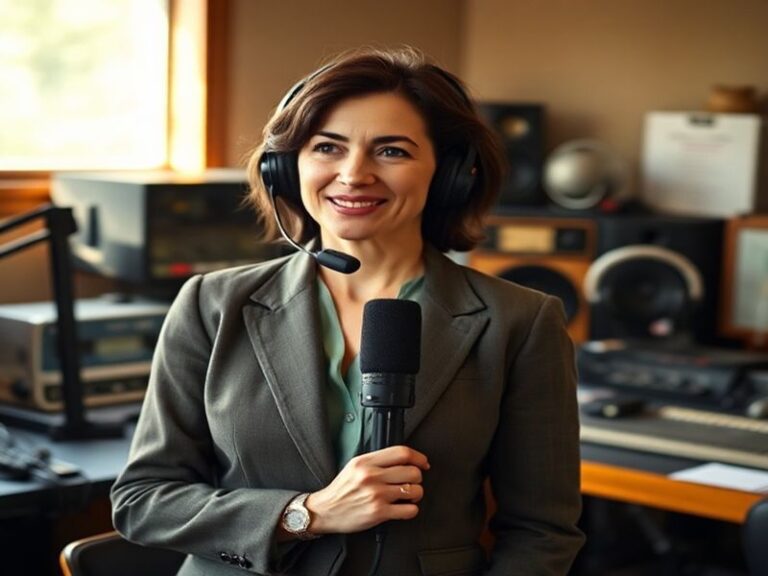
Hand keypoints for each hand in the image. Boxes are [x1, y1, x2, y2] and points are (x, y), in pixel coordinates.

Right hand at [305, 445, 429, 533]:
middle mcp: (372, 476)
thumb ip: (376, 460)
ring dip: (416, 494)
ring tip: (409, 495)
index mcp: (366, 462)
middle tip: (413, 481)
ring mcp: (376, 495)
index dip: (418, 457)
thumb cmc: (341, 490)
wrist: (324, 511)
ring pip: (414, 490)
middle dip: (418, 477)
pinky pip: (409, 510)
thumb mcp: (354, 466)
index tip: (423, 462)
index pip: (402, 452)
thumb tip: (401, 459)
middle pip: (412, 471)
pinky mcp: (379, 513)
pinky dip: (411, 510)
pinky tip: (404, 507)